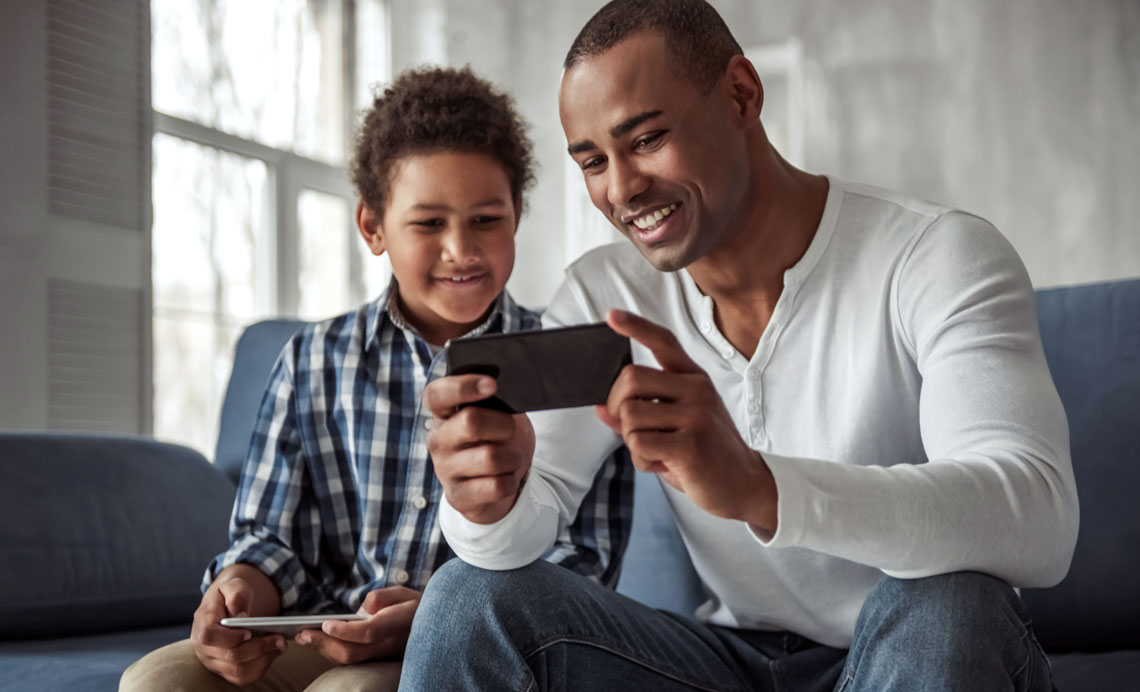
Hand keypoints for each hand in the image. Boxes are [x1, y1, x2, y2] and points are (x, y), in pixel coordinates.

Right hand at [191, 577, 286, 685]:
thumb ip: (237, 596)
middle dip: (259, 648)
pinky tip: (273, 654)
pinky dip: (261, 668)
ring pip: (238, 670)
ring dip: (263, 660)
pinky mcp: (224, 670)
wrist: (225, 606)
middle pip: (230, 656)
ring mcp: (213, 662)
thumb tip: (242, 616)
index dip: (230, 637)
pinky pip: (243, 677)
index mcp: (202, 623)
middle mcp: (204, 647)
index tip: (250, 632)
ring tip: (281, 645)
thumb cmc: (229, 595)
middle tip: (280, 639)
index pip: (209, 636)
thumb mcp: (232, 585)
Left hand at [295, 587, 421, 663]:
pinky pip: (353, 660)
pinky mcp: (377, 659)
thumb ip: (381, 597)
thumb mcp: (403, 593)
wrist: (435, 626)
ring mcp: (383, 655)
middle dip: (324, 644)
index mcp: (397, 624)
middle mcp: (389, 645)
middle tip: (302, 634)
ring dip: (324, 649)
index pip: (368, 632)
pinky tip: (320, 642)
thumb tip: (360, 609)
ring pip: (350, 660)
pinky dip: (333, 652)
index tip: (326, 623)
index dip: (345, 631)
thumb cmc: (416, 605)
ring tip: (305, 637)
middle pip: (353, 652)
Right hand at [423, 375, 534, 523]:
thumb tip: (510, 392)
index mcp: (443, 414)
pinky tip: (506, 478)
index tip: (492, 384)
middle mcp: (438, 440)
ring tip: (511, 458)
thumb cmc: (496, 440)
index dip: (462, 386)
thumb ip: (494, 401)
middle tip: (510, 430)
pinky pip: (496, 486)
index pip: (437, 395)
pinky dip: (511, 481)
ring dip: (512, 457)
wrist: (496, 484)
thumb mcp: (496, 414)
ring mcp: (445, 469)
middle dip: (503, 425)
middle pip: (470, 422)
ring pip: (490, 458)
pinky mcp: (458, 496)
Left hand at [597, 309, 777, 529]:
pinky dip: (642, 462)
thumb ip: (641, 414)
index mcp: (694, 379)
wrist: (745, 485)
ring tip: (657, 453)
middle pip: (631, 378)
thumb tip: (601, 408)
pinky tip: (664, 465)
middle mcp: (697, 389)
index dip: (635, 327)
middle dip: (617, 405)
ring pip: (630, 415)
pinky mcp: (691, 445)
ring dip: (631, 441)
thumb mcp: (676, 426)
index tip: (611, 316)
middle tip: (632, 430)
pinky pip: (639, 445)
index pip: (663, 341)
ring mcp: (697, 415)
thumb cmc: (705, 454)